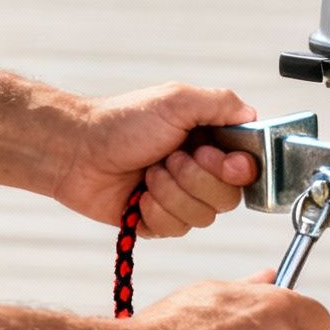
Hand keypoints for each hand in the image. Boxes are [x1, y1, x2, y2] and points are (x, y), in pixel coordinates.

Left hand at [55, 85, 260, 236]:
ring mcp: (180, 198)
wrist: (77, 151)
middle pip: (229, 198)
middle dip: (195, 179)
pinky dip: (155, 210)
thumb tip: (252, 115)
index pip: (248, 168)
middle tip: (169, 158)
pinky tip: (138, 195)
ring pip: (203, 217)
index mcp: (210, 142)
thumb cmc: (122, 121)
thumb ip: (222, 103)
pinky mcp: (159, 222)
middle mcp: (200, 172)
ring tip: (148, 173)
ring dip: (171, 192)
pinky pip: (176, 229)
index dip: (236, 170)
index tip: (210, 156)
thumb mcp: (178, 100)